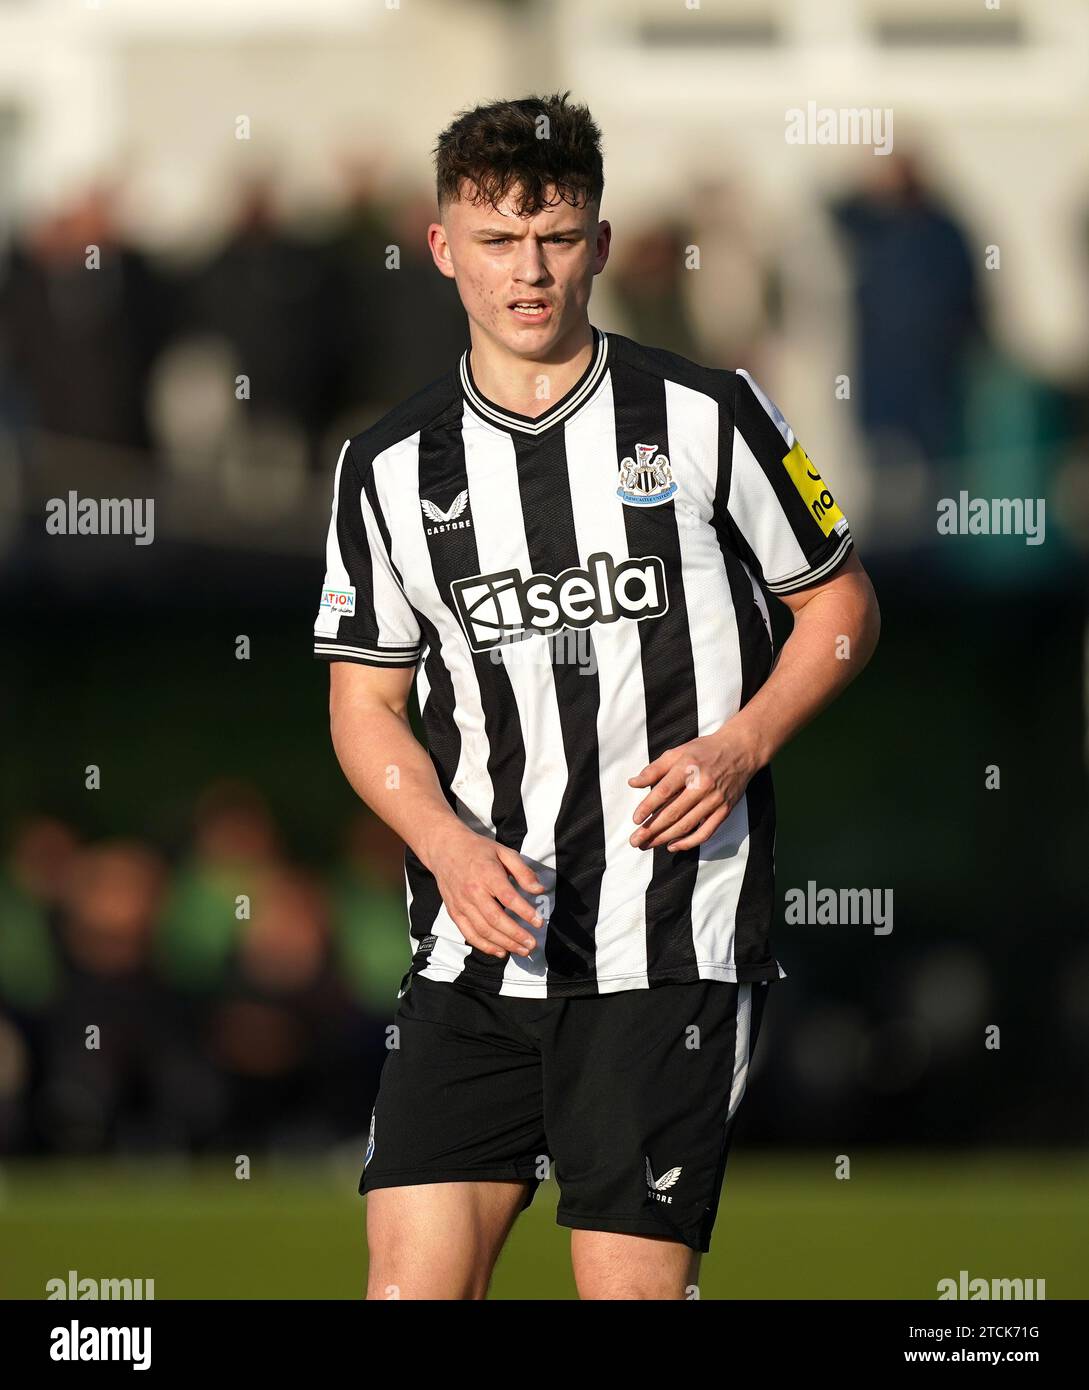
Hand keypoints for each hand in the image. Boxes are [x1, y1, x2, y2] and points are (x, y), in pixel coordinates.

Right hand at [425, 824, 545, 958]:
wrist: (445, 849)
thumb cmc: (478, 850)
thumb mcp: (504, 852)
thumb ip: (522, 871)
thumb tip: (539, 889)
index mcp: (487, 874)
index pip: (508, 897)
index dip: (524, 912)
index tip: (539, 922)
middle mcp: (472, 891)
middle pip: (496, 919)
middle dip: (516, 935)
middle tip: (532, 944)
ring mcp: (461, 904)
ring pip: (483, 930)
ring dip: (504, 944)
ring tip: (522, 950)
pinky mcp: (454, 912)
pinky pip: (469, 934)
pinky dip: (485, 946)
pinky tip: (500, 952)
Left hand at [627, 725, 760, 851]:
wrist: (741, 750)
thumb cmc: (705, 751)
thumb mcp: (677, 752)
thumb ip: (654, 769)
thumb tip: (633, 783)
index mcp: (688, 767)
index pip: (664, 791)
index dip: (648, 807)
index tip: (635, 819)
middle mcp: (702, 784)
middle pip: (673, 812)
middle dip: (652, 829)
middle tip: (635, 840)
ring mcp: (715, 799)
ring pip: (687, 824)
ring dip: (665, 838)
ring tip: (648, 845)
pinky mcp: (725, 810)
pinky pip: (706, 832)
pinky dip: (689, 842)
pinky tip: (673, 846)